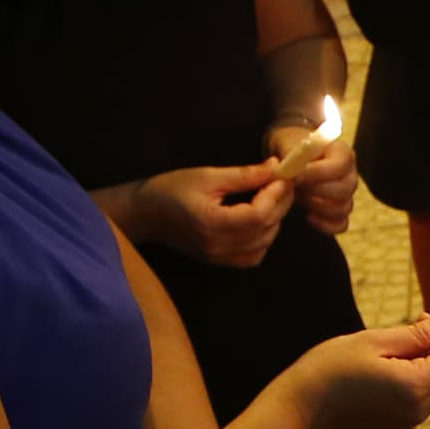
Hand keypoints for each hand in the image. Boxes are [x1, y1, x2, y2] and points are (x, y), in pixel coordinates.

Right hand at [128, 160, 293, 266]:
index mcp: (212, 222)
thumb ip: (244, 175)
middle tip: (283, 183)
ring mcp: (218, 257)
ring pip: (263, 243)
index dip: (276, 195)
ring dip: (274, 220)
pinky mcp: (219, 261)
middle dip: (280, 204)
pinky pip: (252, 256)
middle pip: (265, 229)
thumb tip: (275, 167)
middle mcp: (217, 245)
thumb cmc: (172, 189)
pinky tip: (260, 220)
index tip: (282, 176)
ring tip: (272, 197)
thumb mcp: (208, 176)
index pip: (258, 214)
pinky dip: (263, 239)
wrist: (146, 213)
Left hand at [265, 124, 358, 235]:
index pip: (339, 166)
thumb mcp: (289, 144)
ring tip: (299, 196)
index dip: (317, 173)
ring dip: (317, 206)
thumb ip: (291, 158)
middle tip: (295, 186)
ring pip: (343, 208)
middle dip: (315, 190)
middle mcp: (350, 174)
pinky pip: (341, 224)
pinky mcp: (340, 211)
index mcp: (342, 153)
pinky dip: (325, 225)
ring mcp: (348, 194)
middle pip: (344, 189)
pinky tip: (308, 216)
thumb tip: (286, 172)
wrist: (293, 157)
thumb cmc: (293, 147)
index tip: (295, 175)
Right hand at [277, 309, 429, 428]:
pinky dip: (424, 375)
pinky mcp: (400, 424)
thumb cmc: (329, 369)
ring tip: (405, 338)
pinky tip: (397, 360)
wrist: (298, 410)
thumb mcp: (374, 341)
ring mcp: (411, 420)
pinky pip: (426, 396)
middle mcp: (420, 408)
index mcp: (416, 385)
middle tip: (424, 320)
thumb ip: (419, 332)